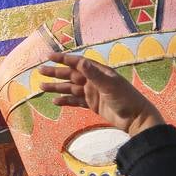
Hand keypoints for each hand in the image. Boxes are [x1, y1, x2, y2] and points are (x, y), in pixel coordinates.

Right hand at [38, 53, 164, 137]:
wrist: (135, 119)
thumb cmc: (125, 99)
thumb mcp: (109, 85)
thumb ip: (93, 74)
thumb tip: (80, 61)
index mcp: (98, 72)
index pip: (78, 62)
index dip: (63, 59)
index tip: (49, 56)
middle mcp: (93, 80)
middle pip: (71, 74)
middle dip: (55, 73)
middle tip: (40, 71)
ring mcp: (92, 92)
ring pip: (70, 88)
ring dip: (56, 88)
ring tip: (41, 87)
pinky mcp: (92, 104)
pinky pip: (75, 101)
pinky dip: (65, 101)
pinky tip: (55, 101)